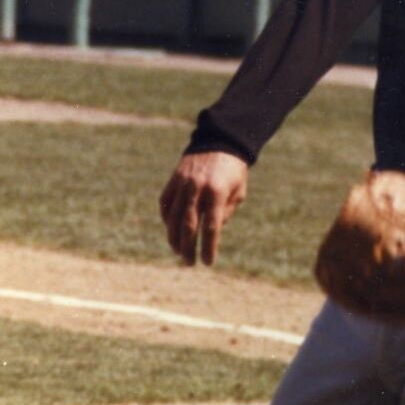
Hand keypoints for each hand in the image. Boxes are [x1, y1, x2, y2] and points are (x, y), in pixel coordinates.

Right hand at [159, 150, 249, 265]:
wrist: (220, 141)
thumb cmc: (233, 171)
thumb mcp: (238, 192)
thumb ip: (225, 213)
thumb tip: (210, 232)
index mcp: (217, 192)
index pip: (211, 227)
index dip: (208, 247)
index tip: (207, 262)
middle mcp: (198, 188)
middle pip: (188, 226)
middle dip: (188, 248)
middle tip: (189, 262)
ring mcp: (183, 183)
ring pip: (172, 217)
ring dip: (173, 237)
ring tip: (178, 251)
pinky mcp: (174, 179)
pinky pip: (165, 203)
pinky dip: (166, 219)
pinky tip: (171, 230)